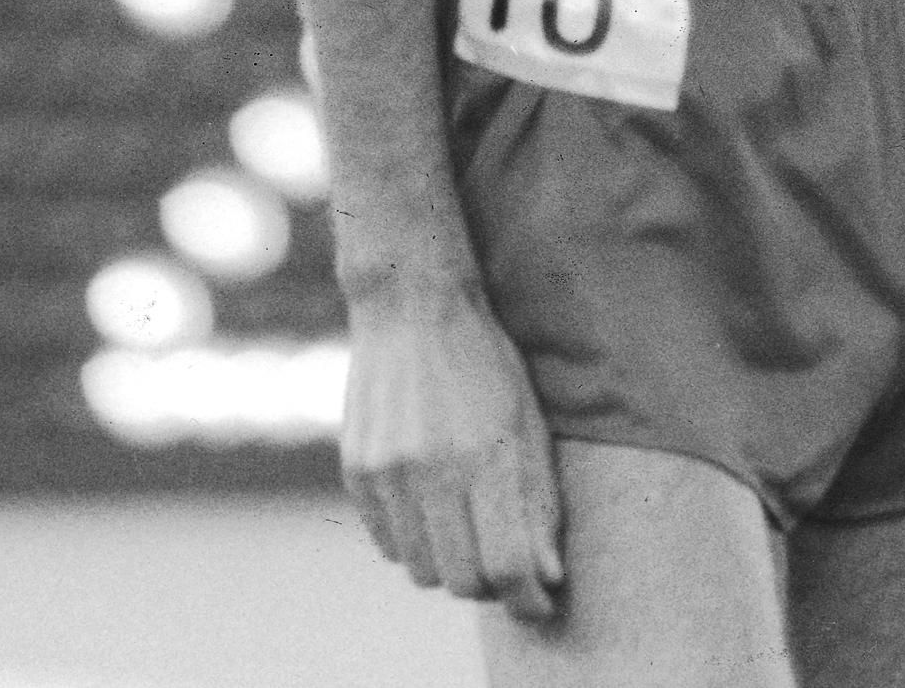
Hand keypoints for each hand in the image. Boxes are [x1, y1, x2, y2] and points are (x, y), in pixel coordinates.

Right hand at [341, 277, 563, 619]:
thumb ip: (538, 501)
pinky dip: (415, 543)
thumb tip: (548, 578)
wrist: (410, 304)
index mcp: (485, 452)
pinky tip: (432, 507)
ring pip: (422, 571)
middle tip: (506, 562)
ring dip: (451, 565)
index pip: (506, 564)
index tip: (540, 601)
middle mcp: (431, 469)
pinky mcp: (356, 472)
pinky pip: (388, 545)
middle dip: (492, 585)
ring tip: (469, 529)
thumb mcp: (527, 419)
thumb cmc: (484, 360)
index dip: (528, 596)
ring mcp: (387, 473)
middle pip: (462, 580)